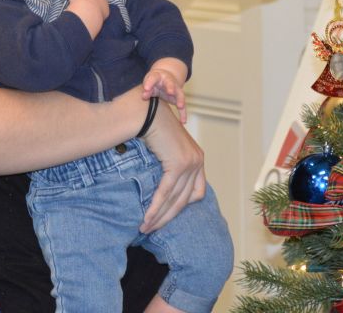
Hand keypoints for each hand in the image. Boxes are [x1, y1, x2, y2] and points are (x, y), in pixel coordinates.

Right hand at [63, 0, 108, 35]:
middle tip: (79, 5)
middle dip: (87, 0)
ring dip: (92, 7)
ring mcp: (105, 2)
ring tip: (84, 11)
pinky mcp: (107, 12)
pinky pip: (100, 13)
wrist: (86, 10)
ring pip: (97, 5)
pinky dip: (95, 14)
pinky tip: (90, 16)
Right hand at [138, 101, 204, 232]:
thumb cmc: (152, 127)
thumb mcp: (166, 149)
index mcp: (197, 159)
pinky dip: (155, 207)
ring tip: (145, 228)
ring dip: (159, 217)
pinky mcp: (179, 164)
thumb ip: (169, 166)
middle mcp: (198, 161)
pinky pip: (166, 192)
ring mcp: (190, 162)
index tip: (165, 217)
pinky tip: (147, 218)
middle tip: (151, 230)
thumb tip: (161, 188)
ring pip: (175, 199)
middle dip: (167, 217)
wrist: (147, 112)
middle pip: (184, 200)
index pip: (195, 193)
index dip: (181, 207)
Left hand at [142, 69, 185, 122]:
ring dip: (180, 99)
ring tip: (180, 106)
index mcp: (159, 76)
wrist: (164, 77)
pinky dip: (183, 113)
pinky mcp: (178, 97)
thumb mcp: (149, 83)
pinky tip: (183, 122)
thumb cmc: (154, 81)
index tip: (146, 89)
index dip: (150, 83)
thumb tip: (144, 96)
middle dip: (170, 87)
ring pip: (179, 93)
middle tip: (170, 92)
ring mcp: (176, 88)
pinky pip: (182, 105)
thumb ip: (147, 89)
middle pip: (170, 83)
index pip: (153, 78)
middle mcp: (169, 81)